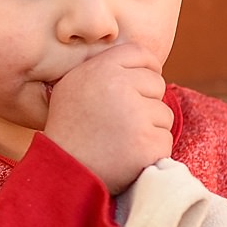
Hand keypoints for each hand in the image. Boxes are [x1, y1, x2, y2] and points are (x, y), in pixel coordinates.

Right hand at [43, 43, 173, 193]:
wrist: (62, 174)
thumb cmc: (68, 132)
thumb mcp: (72, 88)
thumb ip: (101, 70)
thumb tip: (137, 63)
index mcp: (100, 69)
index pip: (139, 52)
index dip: (145, 67)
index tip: (141, 85)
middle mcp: (118, 86)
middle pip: (156, 83)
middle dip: (146, 102)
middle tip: (120, 123)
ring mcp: (136, 115)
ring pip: (164, 114)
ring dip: (150, 128)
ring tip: (120, 141)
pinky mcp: (148, 143)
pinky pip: (164, 141)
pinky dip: (151, 151)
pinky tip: (128, 157)